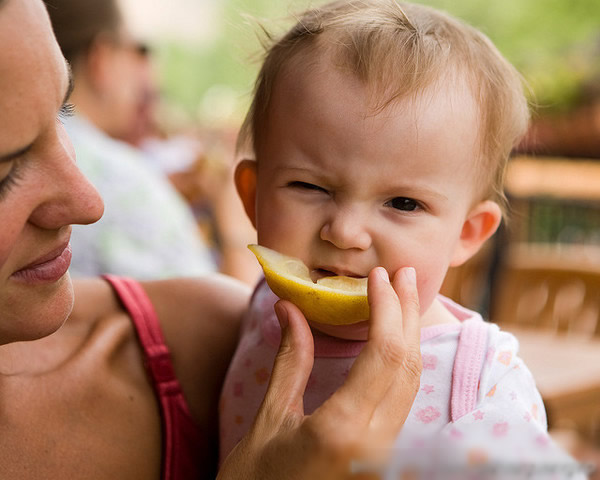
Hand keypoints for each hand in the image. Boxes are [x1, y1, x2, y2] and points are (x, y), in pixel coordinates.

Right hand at [217, 266, 421, 478]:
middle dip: (408, 313)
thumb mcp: (268, 420)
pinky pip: (403, 400)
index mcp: (343, 430)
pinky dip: (402, 362)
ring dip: (410, 335)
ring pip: (412, 383)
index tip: (381, 277)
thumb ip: (290, 361)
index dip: (388, 309)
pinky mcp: (384, 456)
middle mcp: (376, 443)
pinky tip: (394, 340)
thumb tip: (290, 307)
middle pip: (408, 365)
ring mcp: (385, 454)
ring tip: (402, 297)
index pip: (384, 355)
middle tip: (405, 274)